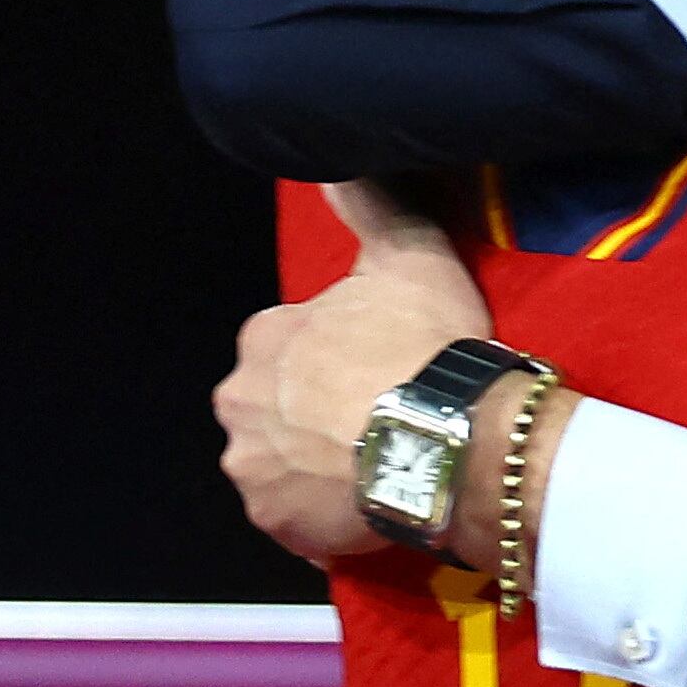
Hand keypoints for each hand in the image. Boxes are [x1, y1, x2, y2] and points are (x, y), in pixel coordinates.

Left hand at [213, 179, 492, 563]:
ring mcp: (252, 466)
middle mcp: (239, 399)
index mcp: (265, 335)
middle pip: (274, 404)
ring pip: (279, 462)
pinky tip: (369, 498)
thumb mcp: (409, 256)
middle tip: (377, 416)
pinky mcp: (274, 522)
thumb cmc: (423, 345)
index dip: (336, 354)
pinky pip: (296, 516)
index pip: (289, 343)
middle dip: (312, 412)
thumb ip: (373, 207)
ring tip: (377, 461)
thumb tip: (340, 164)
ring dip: (314, 463)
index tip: (378, 364)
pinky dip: (324, 512)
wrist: (447, 438)